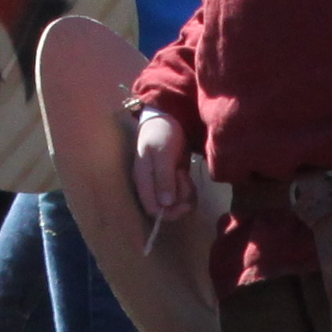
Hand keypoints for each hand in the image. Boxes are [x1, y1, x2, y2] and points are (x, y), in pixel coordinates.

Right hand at [130, 104, 196, 223]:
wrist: (168, 119)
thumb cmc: (161, 133)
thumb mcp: (162, 154)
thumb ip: (163, 178)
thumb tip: (166, 203)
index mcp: (144, 180)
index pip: (152, 209)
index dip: (168, 213)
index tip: (184, 205)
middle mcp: (151, 186)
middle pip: (166, 209)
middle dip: (180, 200)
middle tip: (185, 181)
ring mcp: (162, 183)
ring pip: (176, 203)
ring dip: (185, 194)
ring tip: (184, 174)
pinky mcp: (173, 181)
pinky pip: (182, 195)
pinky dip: (188, 191)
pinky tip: (188, 177)